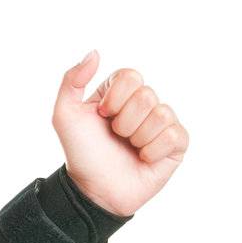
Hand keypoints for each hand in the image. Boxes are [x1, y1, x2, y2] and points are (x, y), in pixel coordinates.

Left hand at [52, 50, 188, 216]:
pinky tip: (143, 158)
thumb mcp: (65, 115)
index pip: (131, 76)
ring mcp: (162, 124)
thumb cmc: (81, 152)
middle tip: (116, 137)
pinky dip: (153, 150)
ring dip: (138, 138)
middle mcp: (144, 104)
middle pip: (146, 95)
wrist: (93, 189)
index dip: (114, 98)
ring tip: (129, 149)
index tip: (102, 116)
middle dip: (124, 122)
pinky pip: (174, 136)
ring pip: (161, 115)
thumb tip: (95, 52)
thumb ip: (72, 80)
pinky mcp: (176, 145)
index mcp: (120, 93)